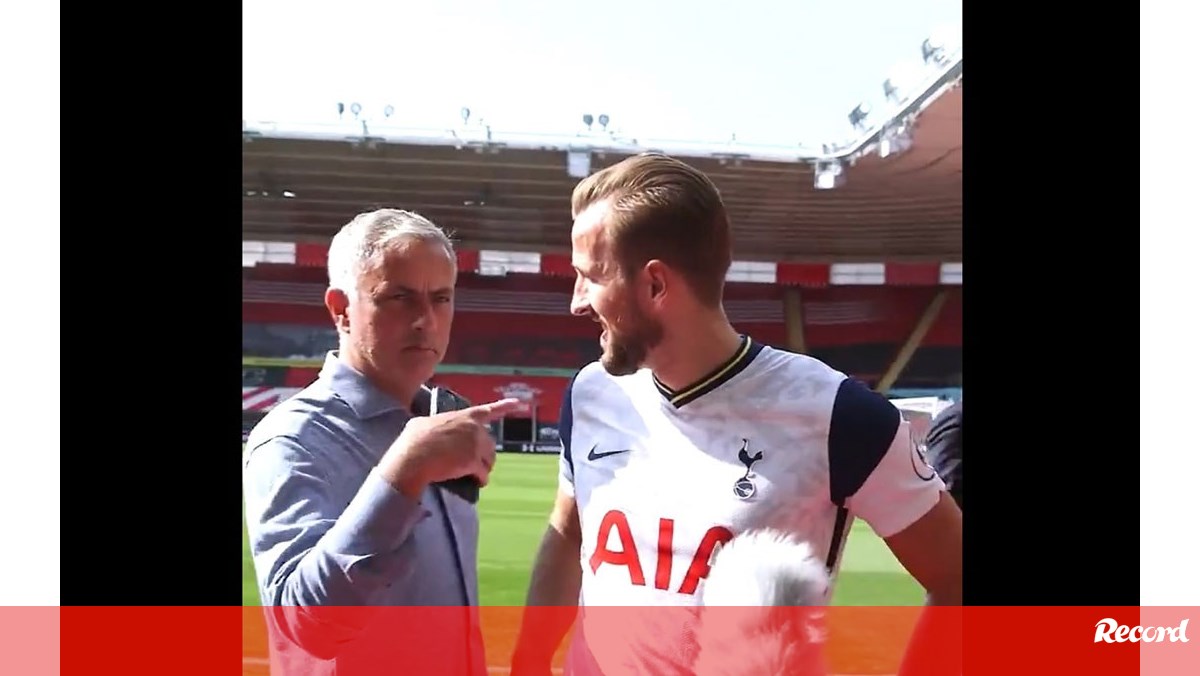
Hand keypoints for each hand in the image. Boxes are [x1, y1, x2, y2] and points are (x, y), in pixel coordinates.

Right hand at [379, 398, 521, 498]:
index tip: (517, 403)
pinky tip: (477, 482)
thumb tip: (426, 426)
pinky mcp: (473, 462)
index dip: (503, 406)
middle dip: (484, 454)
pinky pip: (483, 474)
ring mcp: (474, 445)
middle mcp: (473, 428)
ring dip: (484, 467)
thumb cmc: (413, 440)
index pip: (486, 410)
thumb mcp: (422, 423)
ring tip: (475, 474)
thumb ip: (434, 424)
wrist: (412, 458)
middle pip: (489, 443)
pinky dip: (481, 479)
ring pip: (489, 459)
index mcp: (463, 416)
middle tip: (474, 463)